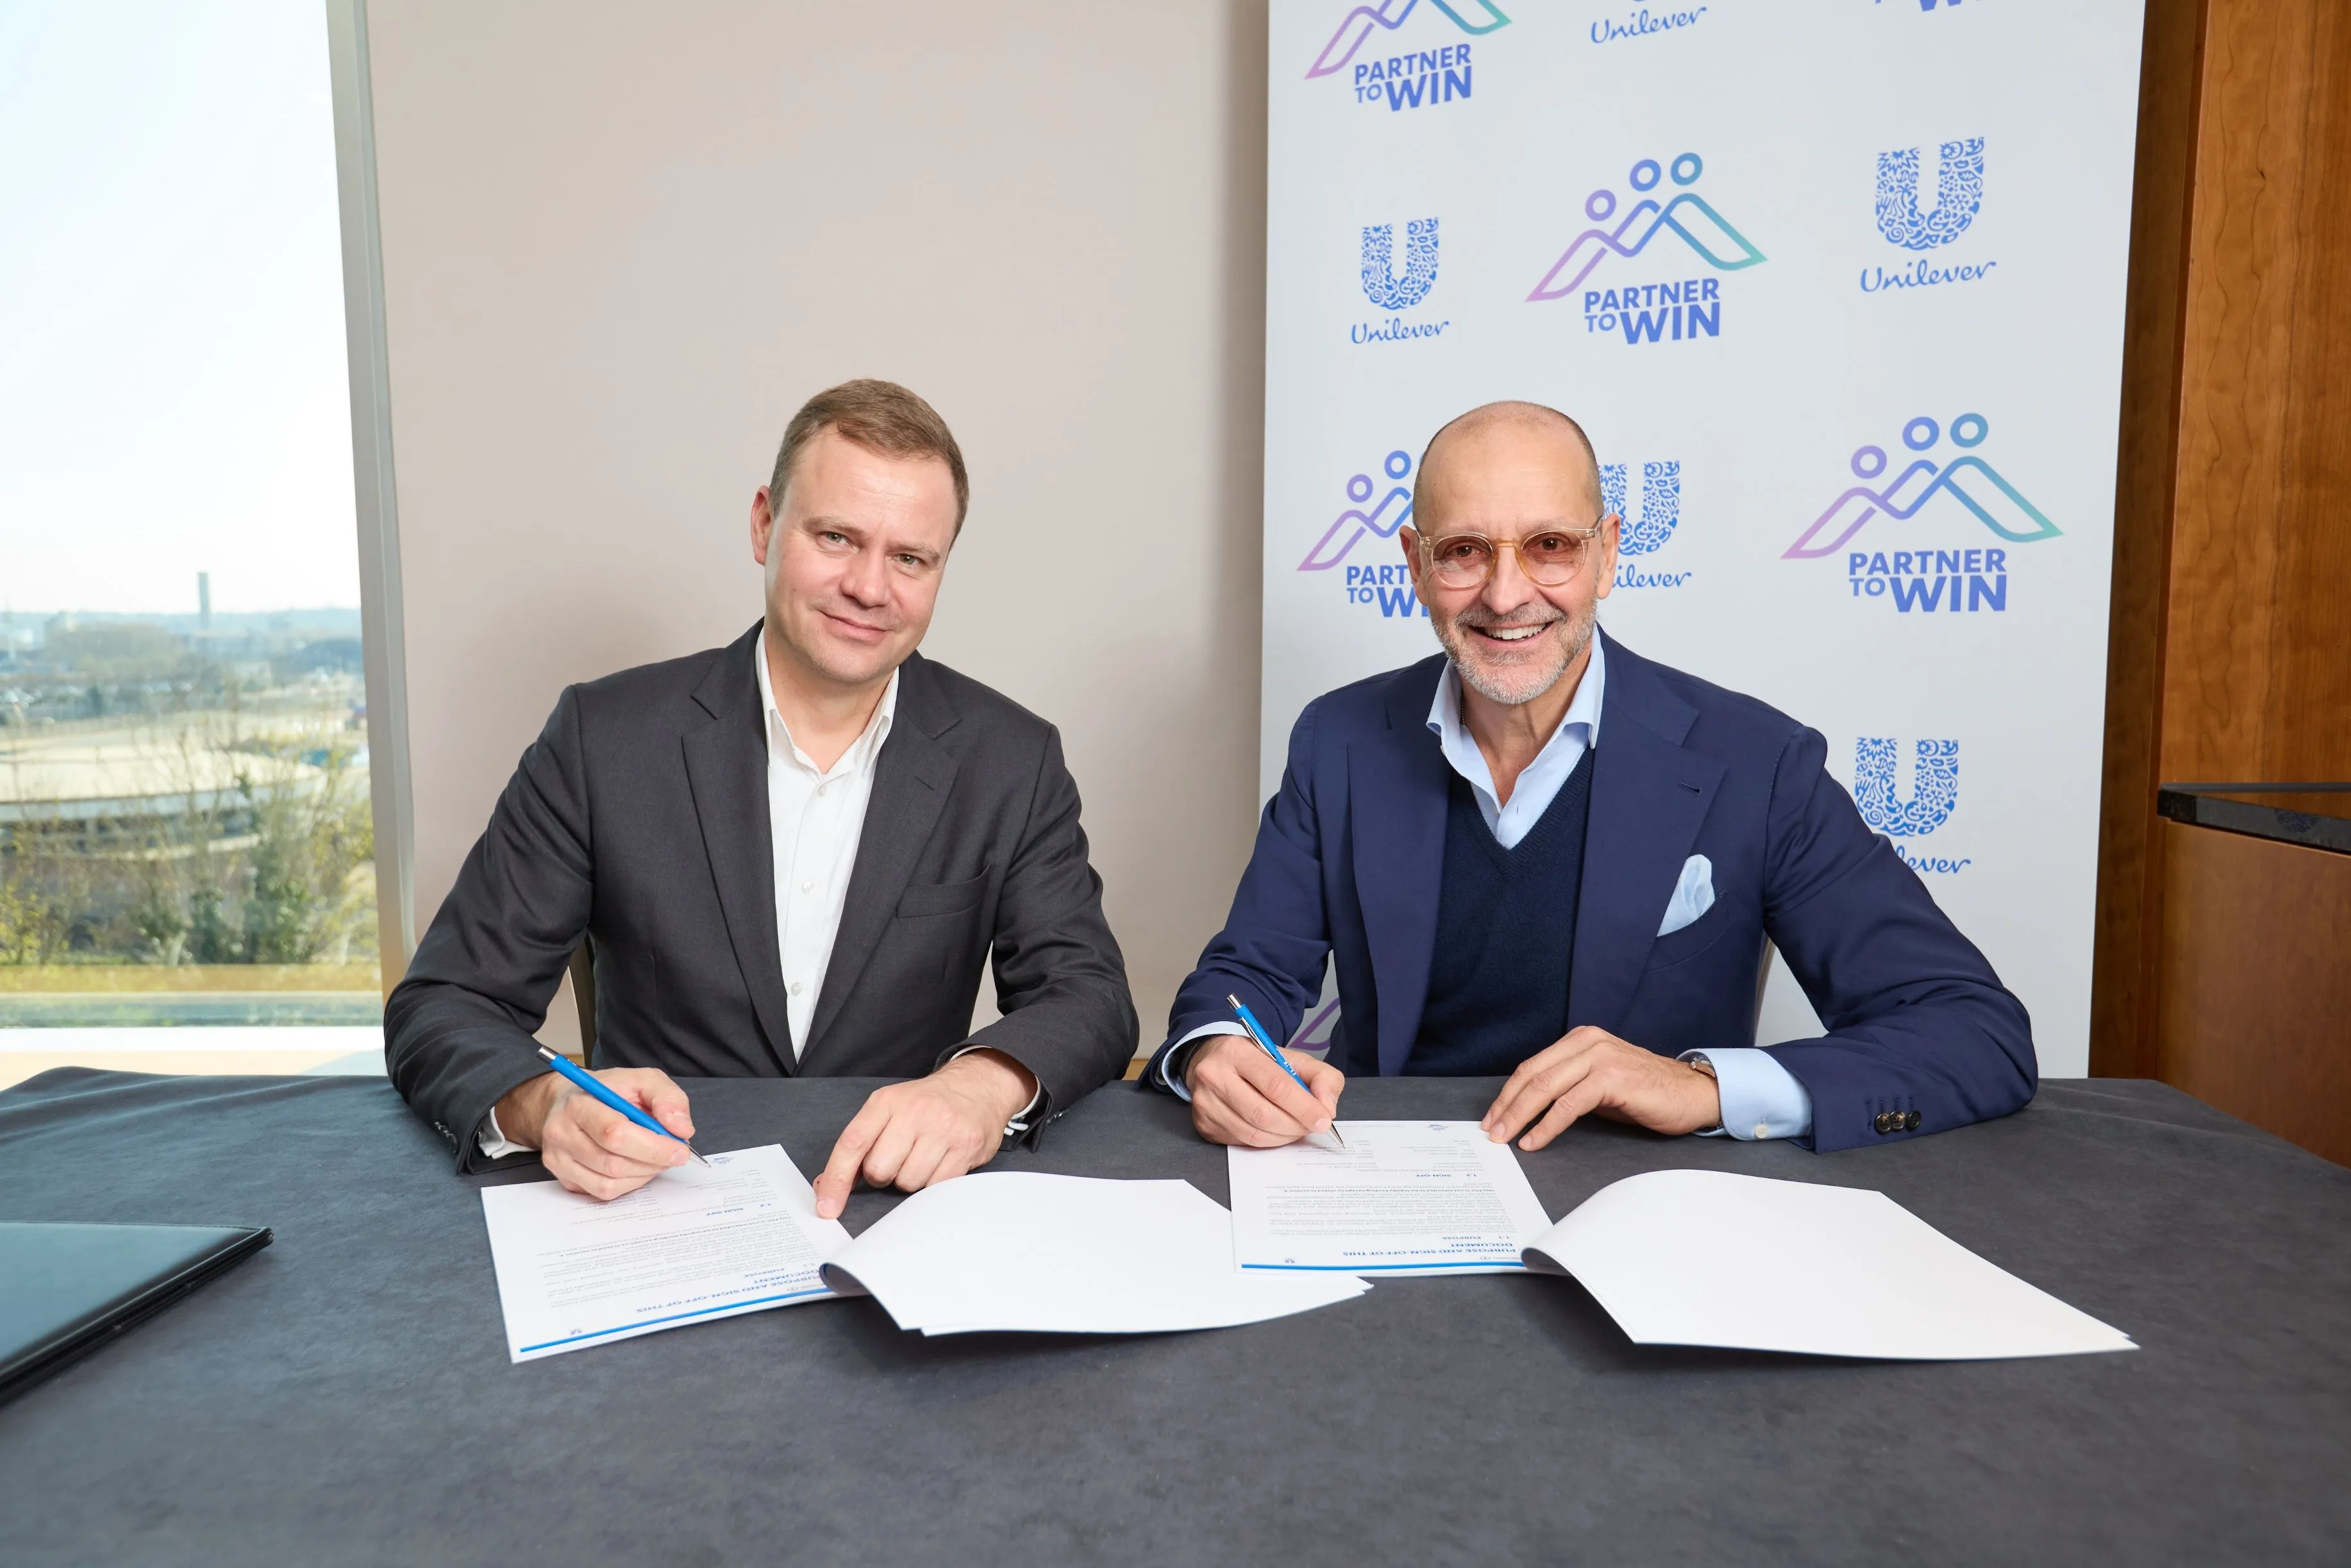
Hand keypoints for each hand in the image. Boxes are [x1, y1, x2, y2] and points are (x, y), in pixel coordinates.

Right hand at [493, 1066, 696, 1201]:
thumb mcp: (643, 1080)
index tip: (680, 1148)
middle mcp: (561, 1135)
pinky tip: (636, 1166)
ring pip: (609, 1184)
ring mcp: (559, 1161)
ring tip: (655, 1157)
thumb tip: (681, 1130)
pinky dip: (629, 1183)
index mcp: (578, 1105)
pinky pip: (603, 1192)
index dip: (653, 1146)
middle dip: (652, 1162)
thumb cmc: (609, 1090)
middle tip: (674, 1154)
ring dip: (643, 1174)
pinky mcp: (564, 1179)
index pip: (615, 1133)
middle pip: (613, 1164)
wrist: (571, 1101)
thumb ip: (668, 1098)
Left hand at [812, 1049, 1036, 1218]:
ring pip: (908, 1182)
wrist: (978, 1086)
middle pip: (879, 1170)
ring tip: (922, 1158)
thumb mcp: (889, 1109)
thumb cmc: (927, 1103)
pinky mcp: (965, 1147)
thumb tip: (827, 1185)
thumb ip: (859, 1144)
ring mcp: (942, 1129)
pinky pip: (936, 1187)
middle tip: (898, 1159)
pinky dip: (932, 1184)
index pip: (852, 1143)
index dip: (836, 1179)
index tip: (827, 1206)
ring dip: (910, 1179)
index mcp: (886, 1101)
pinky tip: (940, 1164)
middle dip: (884, 1175)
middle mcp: (914, 1111)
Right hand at [1184, 1032, 1344, 1147]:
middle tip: (1311, 1126)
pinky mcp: (1203, 1124)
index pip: (1275, 1085)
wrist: (1212, 1061)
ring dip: (1282, 1138)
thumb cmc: (1256, 1060)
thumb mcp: (1291, 1057)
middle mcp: (1214, 1076)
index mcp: (1237, 1052)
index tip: (1323, 1120)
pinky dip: (1265, 1142)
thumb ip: (1320, 1076)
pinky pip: (1242, 1143)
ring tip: (1295, 1129)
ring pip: (1253, 1134)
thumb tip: (1327, 1108)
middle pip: (1263, 1115)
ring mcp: (1205, 1103)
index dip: (1303, 1107)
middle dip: (1295, 1126)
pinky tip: (1274, 1131)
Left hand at [1481, 1027, 1720, 1149]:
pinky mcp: (1612, 1078)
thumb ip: (1569, 1087)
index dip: (1508, 1093)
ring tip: (1505, 1138)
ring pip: (1545, 1087)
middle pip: (1533, 1075)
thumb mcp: (1600, 1084)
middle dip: (1506, 1106)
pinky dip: (1547, 1125)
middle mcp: (1588, 1042)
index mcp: (1582, 1039)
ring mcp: (1600, 1057)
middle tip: (1490, 1131)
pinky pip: (1569, 1104)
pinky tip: (1534, 1140)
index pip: (1533, 1066)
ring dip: (1520, 1116)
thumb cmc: (1647, 1093)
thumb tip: (1531, 1110)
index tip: (1492, 1117)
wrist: (1693, 1094)